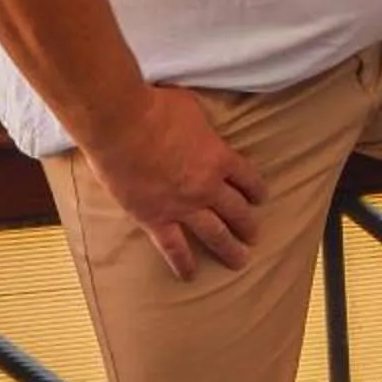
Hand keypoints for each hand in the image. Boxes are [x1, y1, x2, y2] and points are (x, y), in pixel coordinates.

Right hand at [84, 83, 267, 281]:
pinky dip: (183, 263)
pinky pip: (173, 247)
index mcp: (219, 157)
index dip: (256, 189)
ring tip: (240, 261)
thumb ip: (200, 122)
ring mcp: (183, 206)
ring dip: (230, 249)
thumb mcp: (190, 106)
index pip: (247, 178)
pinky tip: (190, 275)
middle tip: (255, 235)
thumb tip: (197, 122)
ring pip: (215, 233)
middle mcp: (207, 186)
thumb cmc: (153, 107)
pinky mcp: (155, 218)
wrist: (121, 123)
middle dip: (248, 224)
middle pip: (237, 210)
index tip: (260, 198)